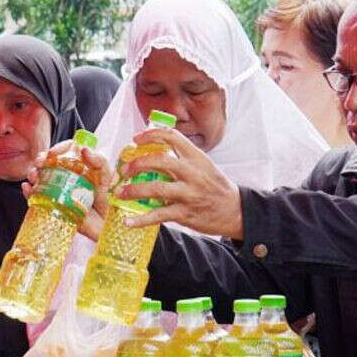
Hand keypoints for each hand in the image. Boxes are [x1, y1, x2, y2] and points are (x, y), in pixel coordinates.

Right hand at [21, 141, 112, 240]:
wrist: (109, 224)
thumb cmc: (110, 200)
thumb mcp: (107, 177)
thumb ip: (99, 161)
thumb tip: (83, 150)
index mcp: (80, 166)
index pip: (66, 151)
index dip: (58, 149)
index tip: (53, 153)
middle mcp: (67, 176)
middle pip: (49, 163)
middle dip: (41, 160)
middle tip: (39, 162)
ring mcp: (59, 191)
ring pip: (40, 179)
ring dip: (33, 174)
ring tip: (34, 175)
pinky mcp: (54, 206)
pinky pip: (37, 198)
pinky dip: (29, 192)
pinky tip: (27, 188)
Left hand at [115, 127, 243, 239]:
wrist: (236, 211)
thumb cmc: (216, 186)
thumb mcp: (204, 165)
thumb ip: (183, 157)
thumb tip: (155, 148)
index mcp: (197, 158)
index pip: (173, 137)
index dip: (151, 135)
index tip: (136, 139)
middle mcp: (193, 173)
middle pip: (161, 161)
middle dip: (138, 163)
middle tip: (124, 169)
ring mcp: (189, 194)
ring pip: (157, 188)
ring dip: (134, 190)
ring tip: (120, 193)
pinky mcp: (186, 213)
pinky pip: (159, 215)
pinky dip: (141, 220)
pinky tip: (128, 221)